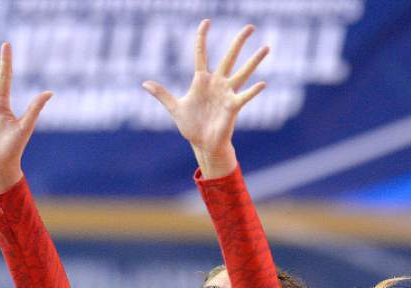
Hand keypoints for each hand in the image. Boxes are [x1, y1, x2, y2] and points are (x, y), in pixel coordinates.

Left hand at [142, 20, 268, 177]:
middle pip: (229, 57)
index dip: (202, 38)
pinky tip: (262, 84)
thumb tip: (144, 83)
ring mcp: (227, 93)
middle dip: (239, 42)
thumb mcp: (174, 107)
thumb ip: (162, 94)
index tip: (206, 22)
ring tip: (266, 47)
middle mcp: (217, 83)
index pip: (201, 54)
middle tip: (250, 27)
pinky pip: (244, 96)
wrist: (202, 143)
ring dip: (254, 61)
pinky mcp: (232, 107)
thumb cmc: (191, 125)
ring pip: (242, 72)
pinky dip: (252, 91)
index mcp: (202, 80)